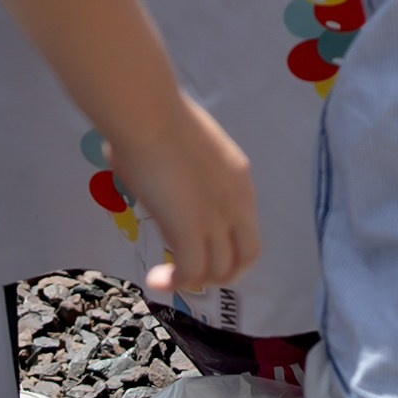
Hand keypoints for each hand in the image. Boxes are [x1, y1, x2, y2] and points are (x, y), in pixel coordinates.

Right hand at [108, 97, 260, 296]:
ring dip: (192, 280)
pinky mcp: (192, 230)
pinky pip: (190, 273)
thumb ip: (188, 175)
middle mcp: (237, 201)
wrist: (150, 115)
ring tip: (165, 277)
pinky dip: (173, 283)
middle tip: (191, 272)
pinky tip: (154, 278)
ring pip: (219, 271)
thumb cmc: (158, 118)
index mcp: (239, 176)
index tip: (200, 245)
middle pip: (246, 255)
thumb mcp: (189, 150)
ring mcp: (217, 218)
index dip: (227, 243)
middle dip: (222, 273)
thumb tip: (161, 179)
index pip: (247, 225)